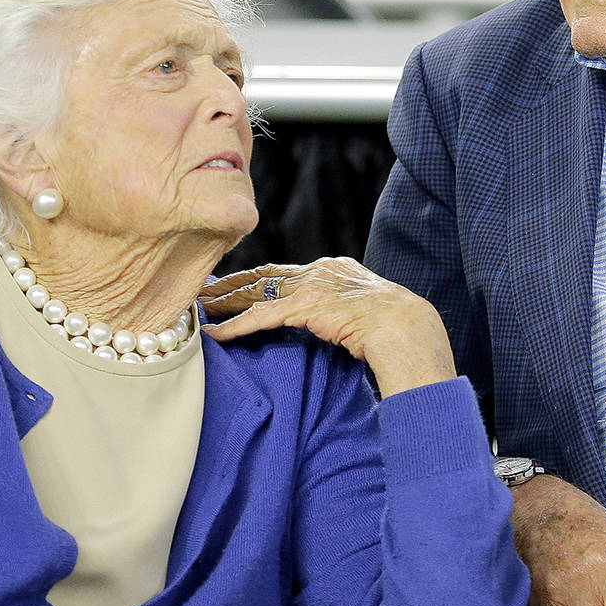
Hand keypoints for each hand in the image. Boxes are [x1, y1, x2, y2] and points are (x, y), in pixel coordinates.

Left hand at [201, 258, 455, 396]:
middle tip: (200, 291)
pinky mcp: (306, 305)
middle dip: (230, 284)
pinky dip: (235, 327)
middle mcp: (320, 270)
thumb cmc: (398, 330)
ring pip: (255, 292)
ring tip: (196, 310)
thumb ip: (343, 313)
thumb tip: (335, 329)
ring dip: (223, 302)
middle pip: (263, 276)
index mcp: (335, 269)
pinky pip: (261, 317)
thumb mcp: (365, 314)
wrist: (409, 329)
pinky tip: (215, 336)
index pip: (285, 272)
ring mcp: (312, 285)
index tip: (231, 285)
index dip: (256, 279)